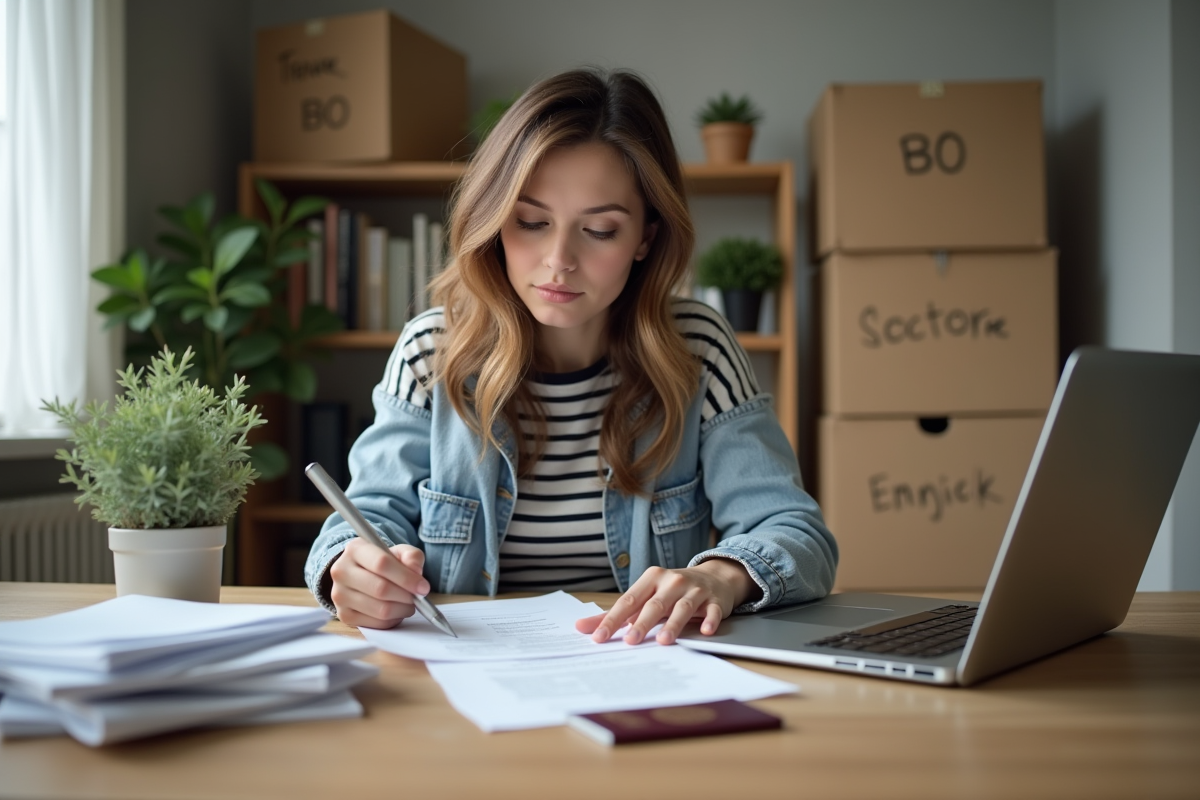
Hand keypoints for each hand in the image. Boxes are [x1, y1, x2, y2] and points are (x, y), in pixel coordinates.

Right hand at [328, 539, 430, 628]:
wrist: (361, 574)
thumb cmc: (383, 562)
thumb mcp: (399, 552)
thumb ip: (412, 556)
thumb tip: (416, 571)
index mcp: (355, 549)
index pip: (382, 564)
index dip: (406, 578)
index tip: (423, 587)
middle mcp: (341, 571)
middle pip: (381, 589)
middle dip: (406, 596)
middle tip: (418, 597)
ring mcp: (340, 595)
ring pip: (381, 609)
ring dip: (402, 609)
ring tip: (408, 602)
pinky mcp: (344, 615)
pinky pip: (377, 623)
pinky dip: (394, 619)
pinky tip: (396, 610)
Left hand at [575, 559, 759, 645]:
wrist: (714, 577)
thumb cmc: (671, 591)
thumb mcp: (645, 596)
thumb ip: (615, 614)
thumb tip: (581, 627)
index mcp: (651, 579)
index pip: (629, 601)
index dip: (613, 619)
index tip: (600, 637)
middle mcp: (672, 581)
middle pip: (655, 604)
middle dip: (642, 623)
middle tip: (630, 641)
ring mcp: (695, 590)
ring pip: (682, 607)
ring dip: (673, 624)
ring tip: (664, 641)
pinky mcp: (715, 600)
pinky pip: (712, 611)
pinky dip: (709, 620)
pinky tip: (705, 631)